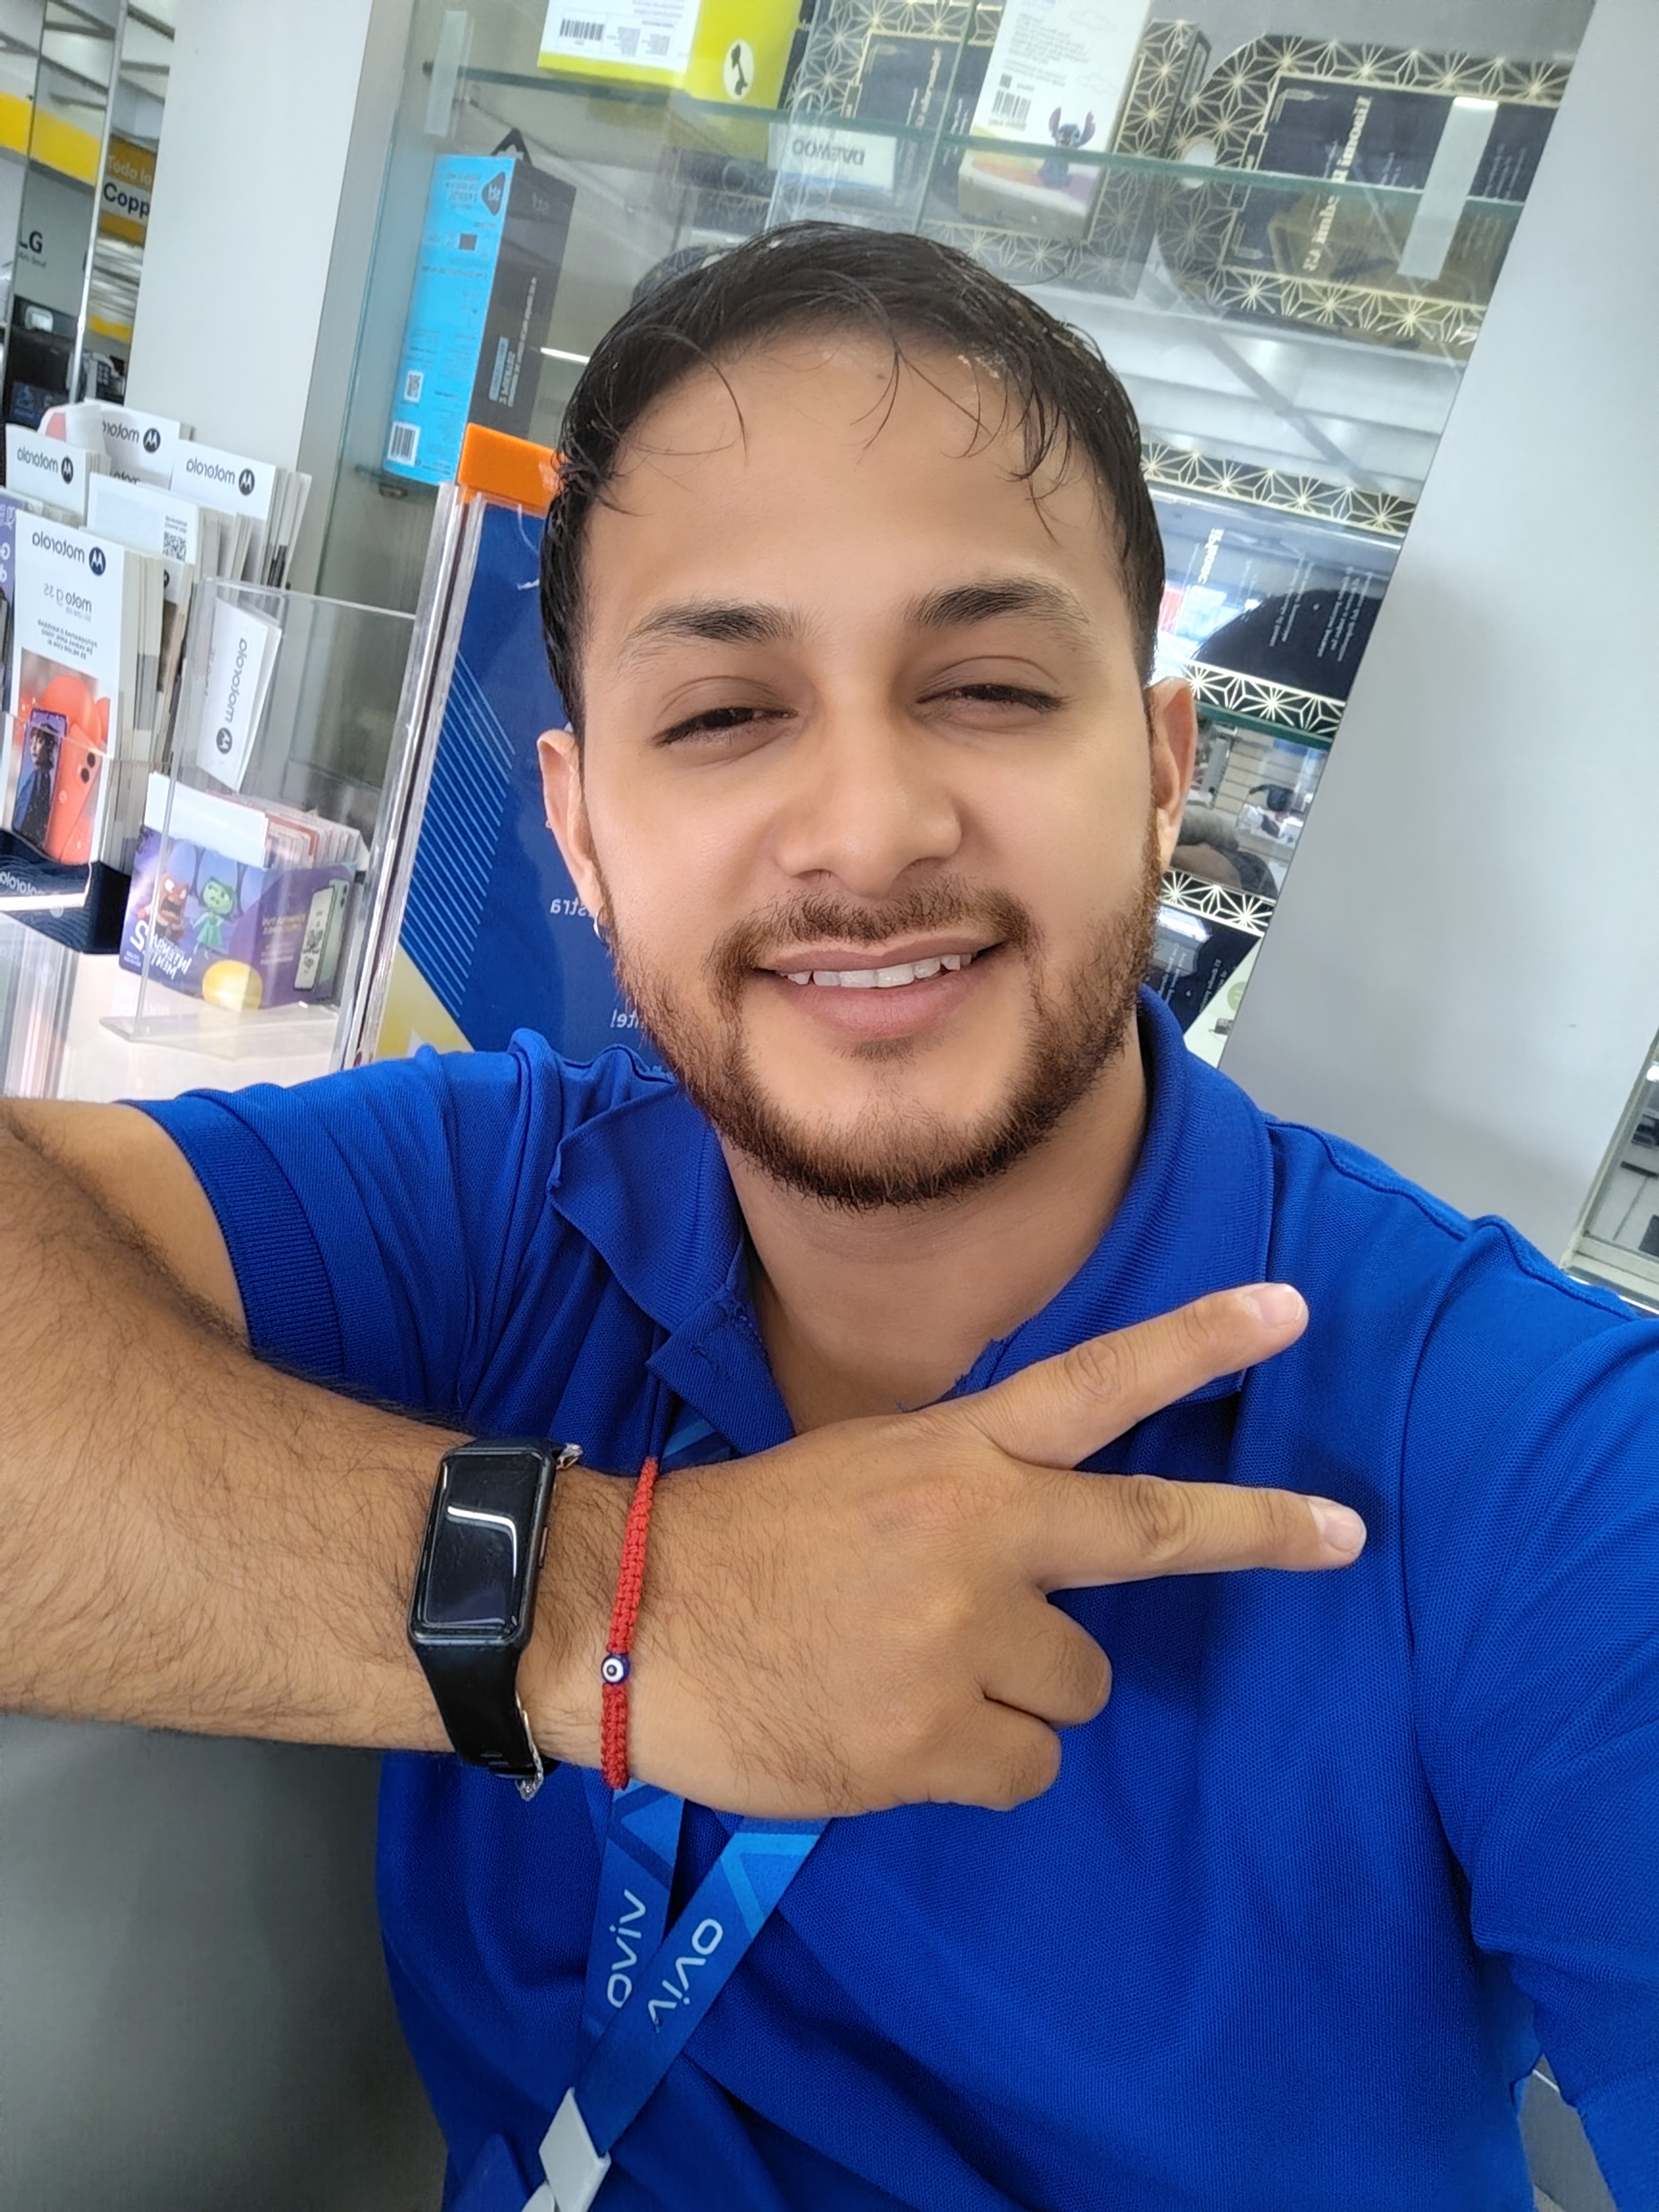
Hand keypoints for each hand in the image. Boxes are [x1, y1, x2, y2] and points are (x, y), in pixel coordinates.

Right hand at [532, 1284, 1361, 1816]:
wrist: (624, 1621)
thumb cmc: (744, 1543)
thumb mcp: (861, 1472)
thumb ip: (962, 1497)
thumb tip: (1039, 1561)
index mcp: (953, 1457)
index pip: (1095, 1383)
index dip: (1197, 1344)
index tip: (1289, 1308)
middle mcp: (979, 1536)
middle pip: (1150, 1533)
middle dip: (1258, 1530)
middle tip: (1343, 1532)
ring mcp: (965, 1642)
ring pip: (1076, 1687)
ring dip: (1023, 1689)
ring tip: (920, 1676)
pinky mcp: (938, 1742)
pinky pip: (1022, 1768)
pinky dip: (977, 1761)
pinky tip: (894, 1733)